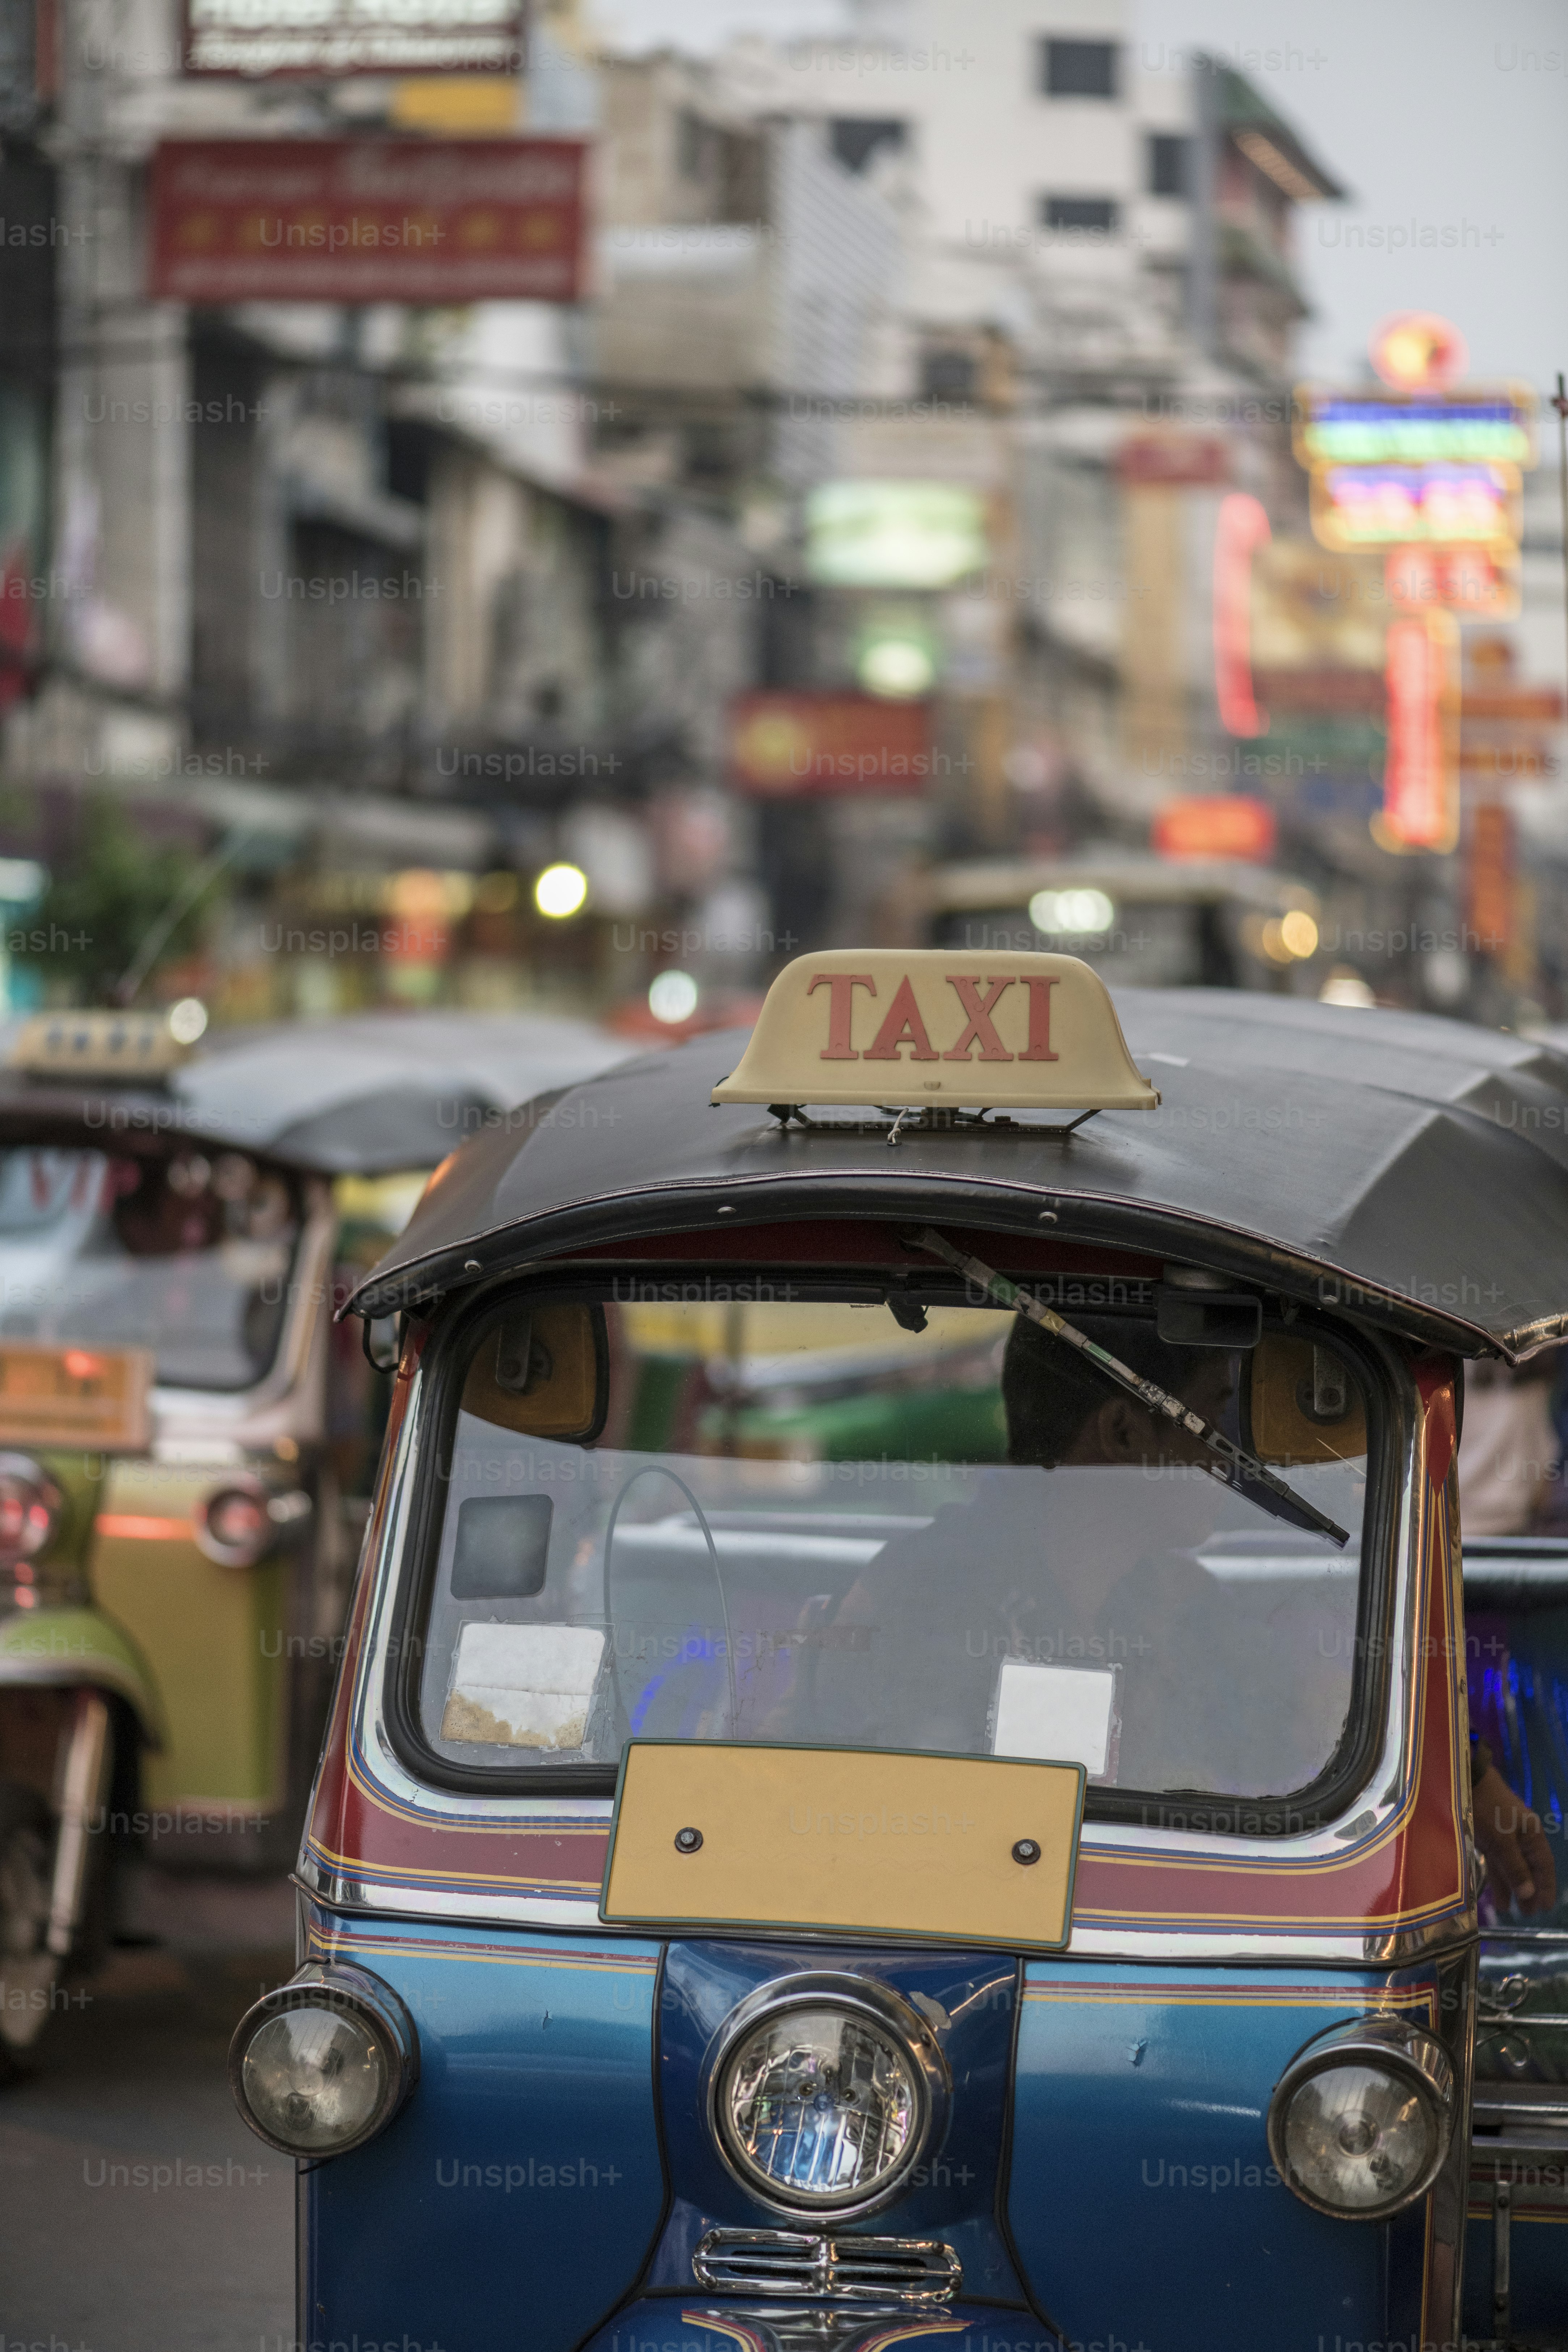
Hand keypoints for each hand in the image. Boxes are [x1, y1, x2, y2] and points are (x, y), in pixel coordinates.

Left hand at [1472, 1761, 1558, 1916]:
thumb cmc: (1488, 1809)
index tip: (1545, 1908)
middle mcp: (1520, 1836)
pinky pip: (1495, 1860)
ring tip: (1507, 1909)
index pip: (1544, 1865)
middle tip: (1527, 1915)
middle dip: (1528, 1891)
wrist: (1464, 1780)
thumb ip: (1515, 1867)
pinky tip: (1493, 1893)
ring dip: (1510, 1887)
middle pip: (1528, 1868)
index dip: (1546, 1886)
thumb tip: (1529, 1894)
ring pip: (1510, 1866)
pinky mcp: (1486, 1835)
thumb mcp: (1502, 1840)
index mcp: (1531, 1834)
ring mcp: (1502, 1835)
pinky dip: (1495, 1876)